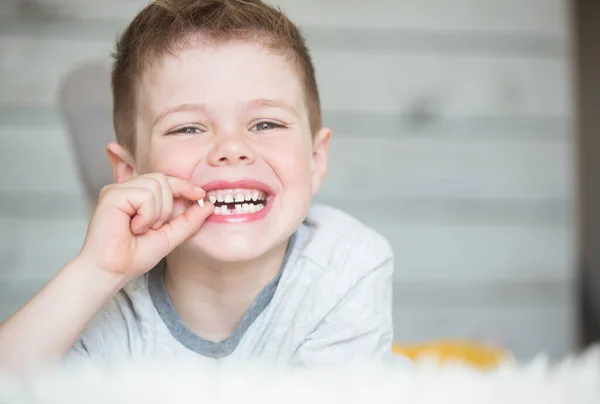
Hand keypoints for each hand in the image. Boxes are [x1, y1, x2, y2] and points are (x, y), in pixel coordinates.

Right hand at [77, 173, 211, 278]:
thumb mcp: (170, 236)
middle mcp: (126, 189)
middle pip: (163, 179)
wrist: (113, 271)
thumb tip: (208, 205)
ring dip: (156, 213)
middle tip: (153, 228)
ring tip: (141, 229)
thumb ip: (188, 220)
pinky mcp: (111, 194)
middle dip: (168, 206)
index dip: (184, 185)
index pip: (165, 181)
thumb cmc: (134, 256)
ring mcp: (117, 189)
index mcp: (138, 196)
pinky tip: (133, 227)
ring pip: (156, 185)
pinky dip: (146, 215)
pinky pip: (145, 195)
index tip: (201, 194)